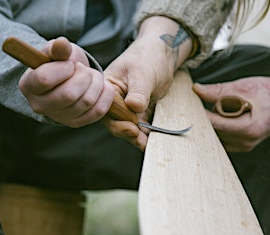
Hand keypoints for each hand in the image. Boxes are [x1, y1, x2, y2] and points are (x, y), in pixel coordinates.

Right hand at [18, 37, 115, 126]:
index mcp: (28, 85)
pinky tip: (103, 86)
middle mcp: (39, 105)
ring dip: (96, 83)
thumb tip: (61, 43)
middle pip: (69, 94)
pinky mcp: (76, 123)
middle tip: (84, 69)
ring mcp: (58, 117)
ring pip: (86, 102)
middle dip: (84, 76)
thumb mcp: (55, 51)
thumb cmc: (58, 63)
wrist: (66, 80)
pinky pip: (98, 112)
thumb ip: (58, 48)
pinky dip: (105, 95)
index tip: (69, 64)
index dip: (63, 68)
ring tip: (92, 76)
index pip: (45, 79)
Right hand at [102, 16, 193, 150]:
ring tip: (149, 144)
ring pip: (129, 127)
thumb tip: (134, 107)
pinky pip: (141, 126)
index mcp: (107, 89)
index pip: (107, 110)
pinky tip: (154, 139)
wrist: (163, 54)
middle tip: (141, 139)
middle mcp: (114, 100)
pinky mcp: (140, 112)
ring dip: (138, 137)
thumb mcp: (143, 73)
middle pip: (116, 123)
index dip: (118, 123)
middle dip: (128, 133)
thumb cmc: (148, 57)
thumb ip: (138, 91)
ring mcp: (127, 108)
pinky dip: (146, 134)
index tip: (132, 128)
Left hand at [193, 69, 269, 151]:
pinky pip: (223, 137)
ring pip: (217, 136)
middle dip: (205, 117)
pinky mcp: (243, 145)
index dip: (199, 113)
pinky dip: (219, 126)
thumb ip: (218, 90)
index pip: (215, 124)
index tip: (187, 104)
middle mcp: (247, 142)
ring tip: (214, 105)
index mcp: (249, 129)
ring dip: (213, 122)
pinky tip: (220, 113)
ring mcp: (245, 146)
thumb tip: (195, 89)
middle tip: (195, 103)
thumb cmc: (269, 91)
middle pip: (214, 132)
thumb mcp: (243, 86)